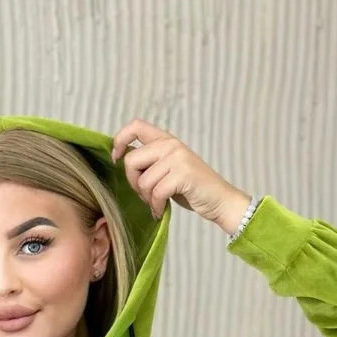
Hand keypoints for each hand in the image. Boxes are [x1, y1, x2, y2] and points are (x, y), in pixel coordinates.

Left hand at [110, 117, 247, 224]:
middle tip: (145, 195)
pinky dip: (156, 206)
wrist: (220, 200)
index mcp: (165, 140)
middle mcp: (170, 145)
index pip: (135, 126)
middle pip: (131, 161)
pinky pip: (156, 193)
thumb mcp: (168, 169)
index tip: (116, 158)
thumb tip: (122, 161)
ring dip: (147, 199)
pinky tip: (161, 210)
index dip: (119, 140)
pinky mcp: (183, 174)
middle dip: (133, 183)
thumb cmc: (191, 188)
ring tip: (157, 203)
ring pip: (143, 181)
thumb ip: (150, 162)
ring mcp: (177, 158)